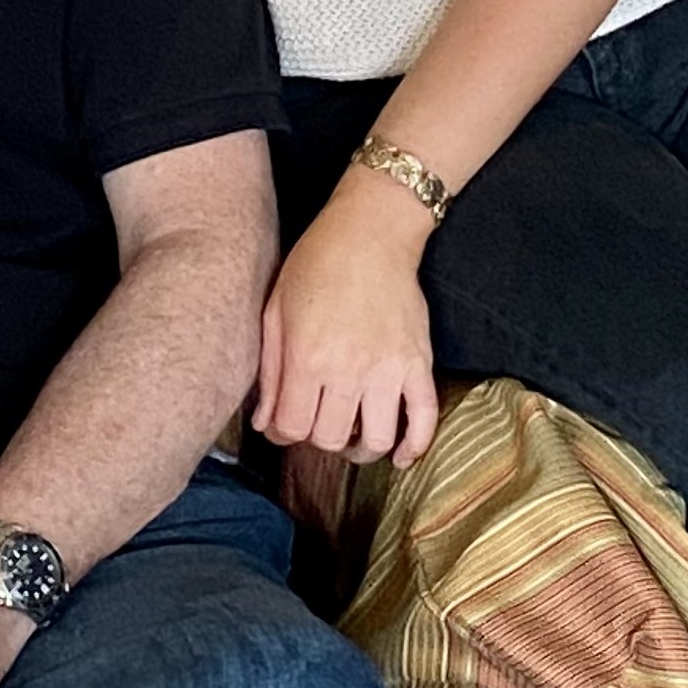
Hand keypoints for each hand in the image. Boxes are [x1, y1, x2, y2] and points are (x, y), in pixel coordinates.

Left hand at [256, 175, 440, 467]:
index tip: (282, 423)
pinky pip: (424, 419)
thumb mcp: (276, 309)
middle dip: (316, 438)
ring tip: (350, 435)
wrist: (371, 232)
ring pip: (374, 439)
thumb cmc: (316, 264)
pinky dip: (414, 446)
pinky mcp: (418, 364)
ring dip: (359, 448)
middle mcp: (348, 370)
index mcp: (307, 356)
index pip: (290, 426)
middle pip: (329, 438)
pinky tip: (399, 455)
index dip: (280, 432)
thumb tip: (263, 423)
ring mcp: (388, 369)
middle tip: (315, 420)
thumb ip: (268, 370)